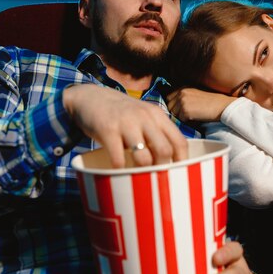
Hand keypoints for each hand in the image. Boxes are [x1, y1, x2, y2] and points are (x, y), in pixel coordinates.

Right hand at [63, 84, 187, 166]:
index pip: (179, 142)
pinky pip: (118, 158)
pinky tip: (118, 170)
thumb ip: (157, 133)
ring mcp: (126, 123)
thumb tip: (172, 162)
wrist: (90, 97)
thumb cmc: (121, 114)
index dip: (182, 161)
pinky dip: (120, 169)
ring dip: (141, 172)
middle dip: (161, 169)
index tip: (177, 174)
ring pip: (143, 157)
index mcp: (157, 115)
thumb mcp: (143, 117)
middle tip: (154, 176)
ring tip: (136, 175)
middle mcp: (144, 117)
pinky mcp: (107, 130)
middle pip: (164, 151)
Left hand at [167, 87, 234, 122]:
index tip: (182, 110)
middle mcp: (181, 92)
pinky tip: (197, 117)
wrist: (222, 106)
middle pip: (169, 106)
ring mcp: (182, 100)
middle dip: (176, 112)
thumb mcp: (196, 94)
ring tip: (193, 115)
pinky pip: (180, 120)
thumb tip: (172, 108)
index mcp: (183, 87)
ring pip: (174, 114)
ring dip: (181, 117)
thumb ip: (184, 97)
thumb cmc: (211, 102)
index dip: (174, 105)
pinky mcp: (185, 110)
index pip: (169, 98)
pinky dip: (187, 121)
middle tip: (188, 114)